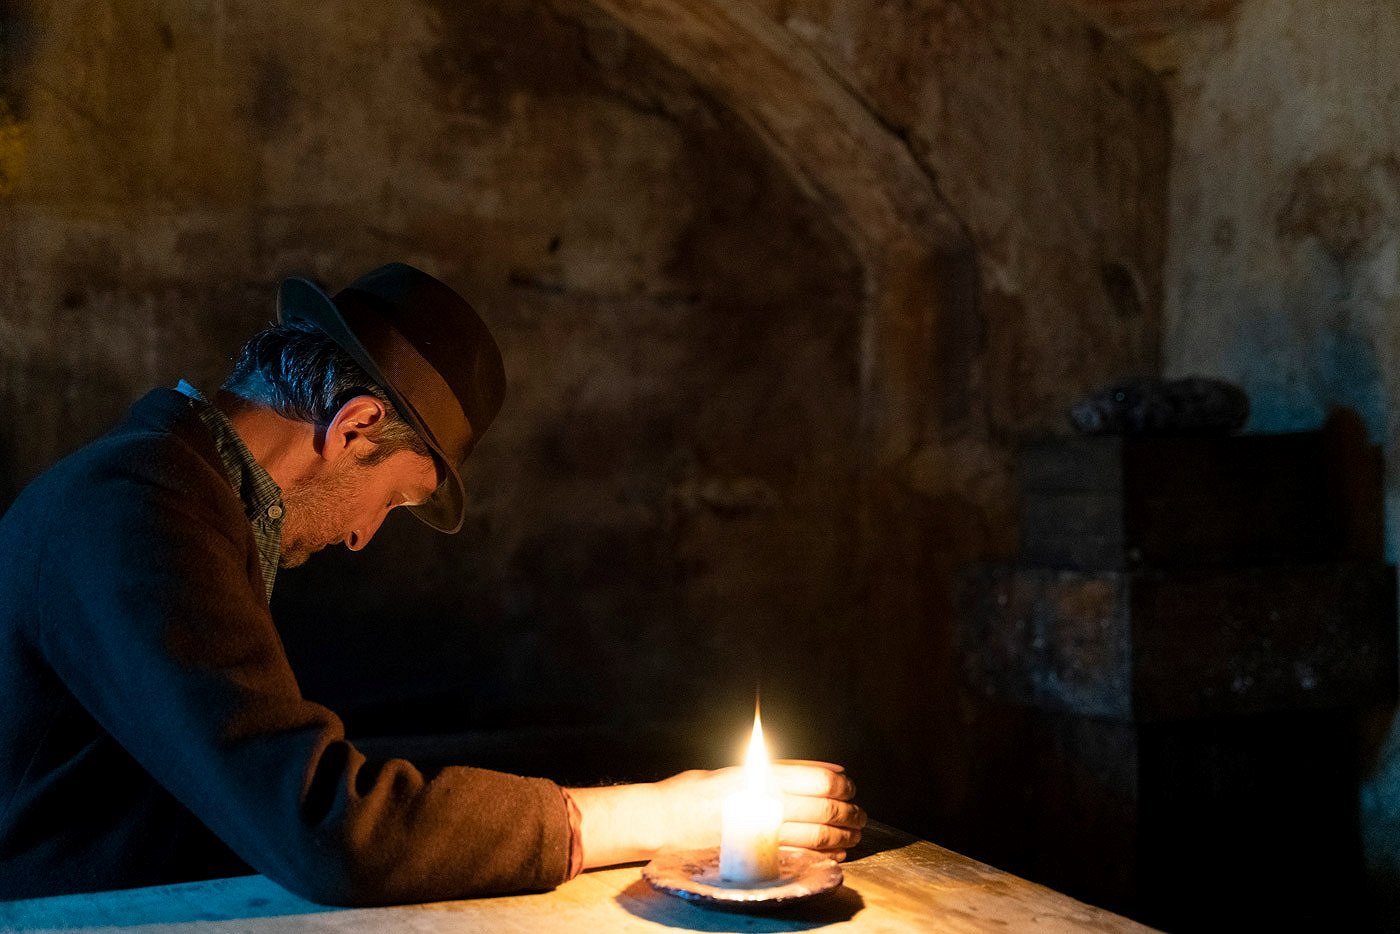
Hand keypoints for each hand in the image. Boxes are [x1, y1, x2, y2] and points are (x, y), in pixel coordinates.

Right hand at [568, 760, 864, 868]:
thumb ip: (774, 771)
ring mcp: (759, 832)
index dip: (840, 784)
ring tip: (852, 834)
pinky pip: (799, 857)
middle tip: (858, 815)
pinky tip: (833, 853)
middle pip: (821, 808)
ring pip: (816, 835)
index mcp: (758, 777)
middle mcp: (762, 803)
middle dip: (847, 812)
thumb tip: (820, 770)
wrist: (658, 822)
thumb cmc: (693, 792)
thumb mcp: (733, 771)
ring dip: (841, 836)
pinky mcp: (754, 856)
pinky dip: (823, 856)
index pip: (815, 779)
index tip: (848, 787)